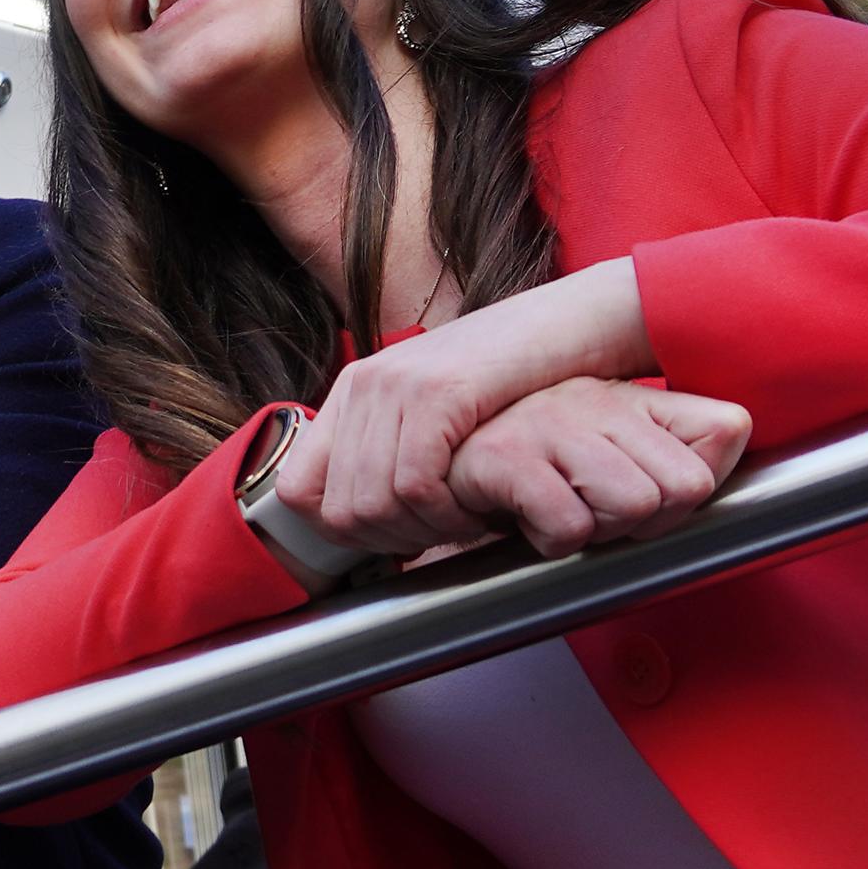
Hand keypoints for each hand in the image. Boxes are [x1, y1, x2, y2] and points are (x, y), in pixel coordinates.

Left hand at [288, 258, 658, 554]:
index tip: (396, 541)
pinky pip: (414, 483)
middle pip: (339, 511)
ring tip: (466, 522)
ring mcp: (395, 385)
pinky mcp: (436, 392)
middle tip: (441, 539)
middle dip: (392, 543)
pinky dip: (446, 512)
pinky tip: (478, 507)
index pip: (297, 490)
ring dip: (425, 531)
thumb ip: (395, 455)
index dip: (340, 533)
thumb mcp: (437, 417)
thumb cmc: (515, 383)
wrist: (570, 325)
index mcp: (354, 392)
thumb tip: (367, 529)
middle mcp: (363, 384)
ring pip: (373, 505)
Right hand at [445, 377, 749, 557]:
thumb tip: (727, 449)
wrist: (430, 465)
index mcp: (632, 398)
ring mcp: (551, 422)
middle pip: (683, 490)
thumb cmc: (532, 472)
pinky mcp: (504, 456)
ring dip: (597, 533)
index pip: (723, 438)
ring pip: (636, 507)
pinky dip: (549, 542)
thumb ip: (686, 450)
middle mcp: (598, 399)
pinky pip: (570, 529)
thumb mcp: (620, 457)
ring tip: (556, 512)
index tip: (643, 501)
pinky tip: (524, 521)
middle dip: (642, 524)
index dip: (687, 497)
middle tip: (589, 510)